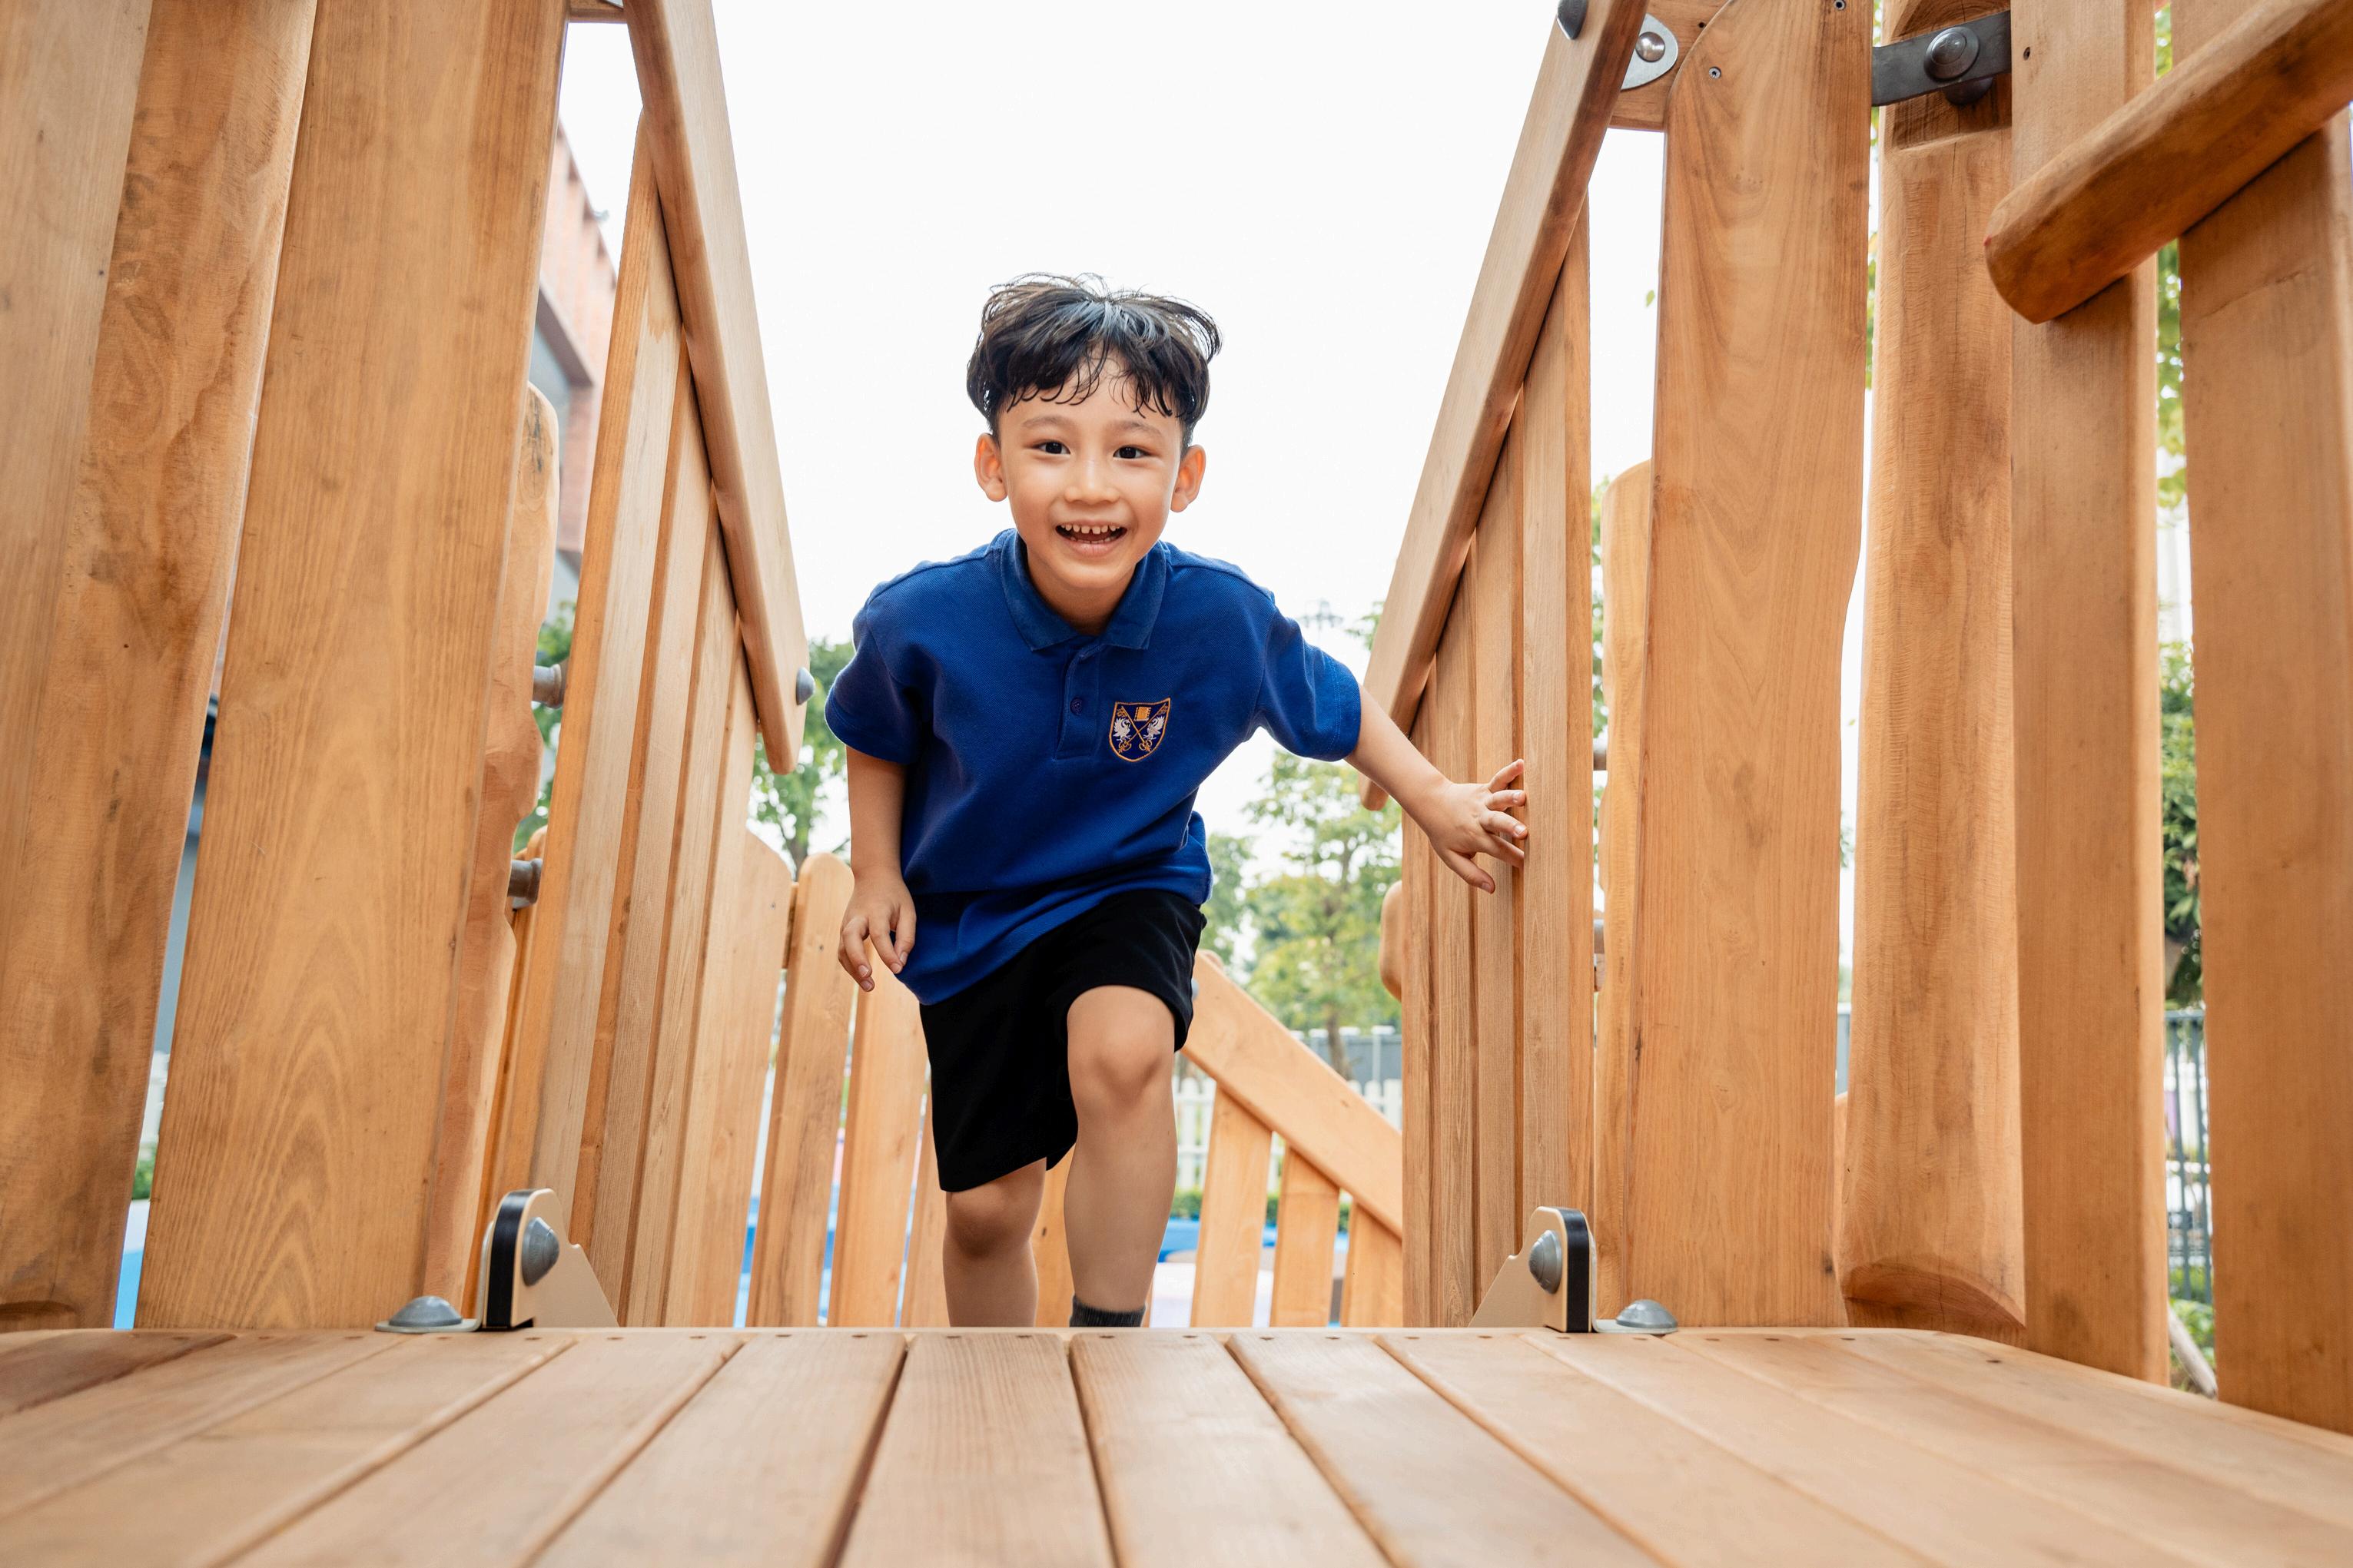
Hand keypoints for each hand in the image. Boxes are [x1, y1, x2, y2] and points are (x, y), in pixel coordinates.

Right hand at [839, 871, 915, 990]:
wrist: (873, 876)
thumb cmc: (894, 895)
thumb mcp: (908, 911)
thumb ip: (906, 937)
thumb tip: (900, 963)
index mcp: (876, 910)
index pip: (878, 934)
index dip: (887, 953)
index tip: (898, 969)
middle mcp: (857, 917)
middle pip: (850, 938)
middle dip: (858, 959)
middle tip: (869, 977)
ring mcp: (846, 923)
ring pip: (842, 949)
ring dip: (853, 969)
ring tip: (869, 987)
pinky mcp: (843, 930)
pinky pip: (842, 951)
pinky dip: (850, 966)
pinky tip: (862, 978)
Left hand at [1414, 759, 1527, 892]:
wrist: (1430, 803)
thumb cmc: (1442, 833)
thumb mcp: (1451, 858)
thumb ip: (1471, 874)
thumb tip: (1492, 889)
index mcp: (1474, 837)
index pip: (1498, 849)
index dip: (1513, 857)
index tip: (1529, 864)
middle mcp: (1480, 819)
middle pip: (1497, 823)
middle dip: (1511, 826)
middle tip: (1524, 832)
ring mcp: (1482, 801)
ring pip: (1498, 799)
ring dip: (1511, 798)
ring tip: (1523, 797)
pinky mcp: (1483, 788)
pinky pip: (1497, 779)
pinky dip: (1509, 771)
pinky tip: (1521, 763)